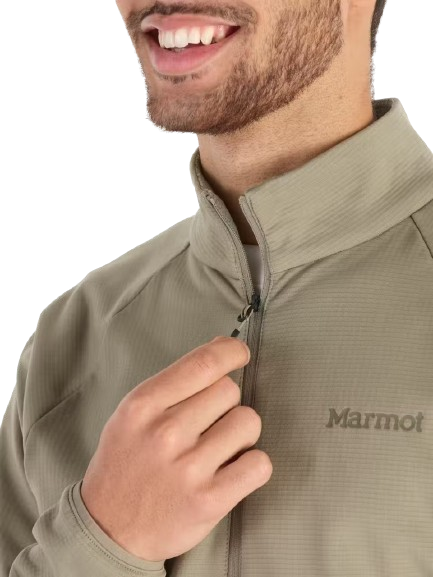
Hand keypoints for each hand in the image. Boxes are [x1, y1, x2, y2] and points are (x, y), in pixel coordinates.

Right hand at [81, 336, 272, 561]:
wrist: (109, 530)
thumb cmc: (125, 464)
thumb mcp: (132, 414)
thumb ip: (172, 385)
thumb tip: (221, 352)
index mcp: (143, 405)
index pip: (203, 363)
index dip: (230, 352)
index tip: (239, 354)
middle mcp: (166, 433)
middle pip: (230, 390)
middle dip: (225, 403)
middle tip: (208, 424)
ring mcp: (189, 468)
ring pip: (248, 422)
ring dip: (240, 434)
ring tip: (218, 449)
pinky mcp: (209, 500)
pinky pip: (259, 464)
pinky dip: (252, 465)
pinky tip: (233, 470)